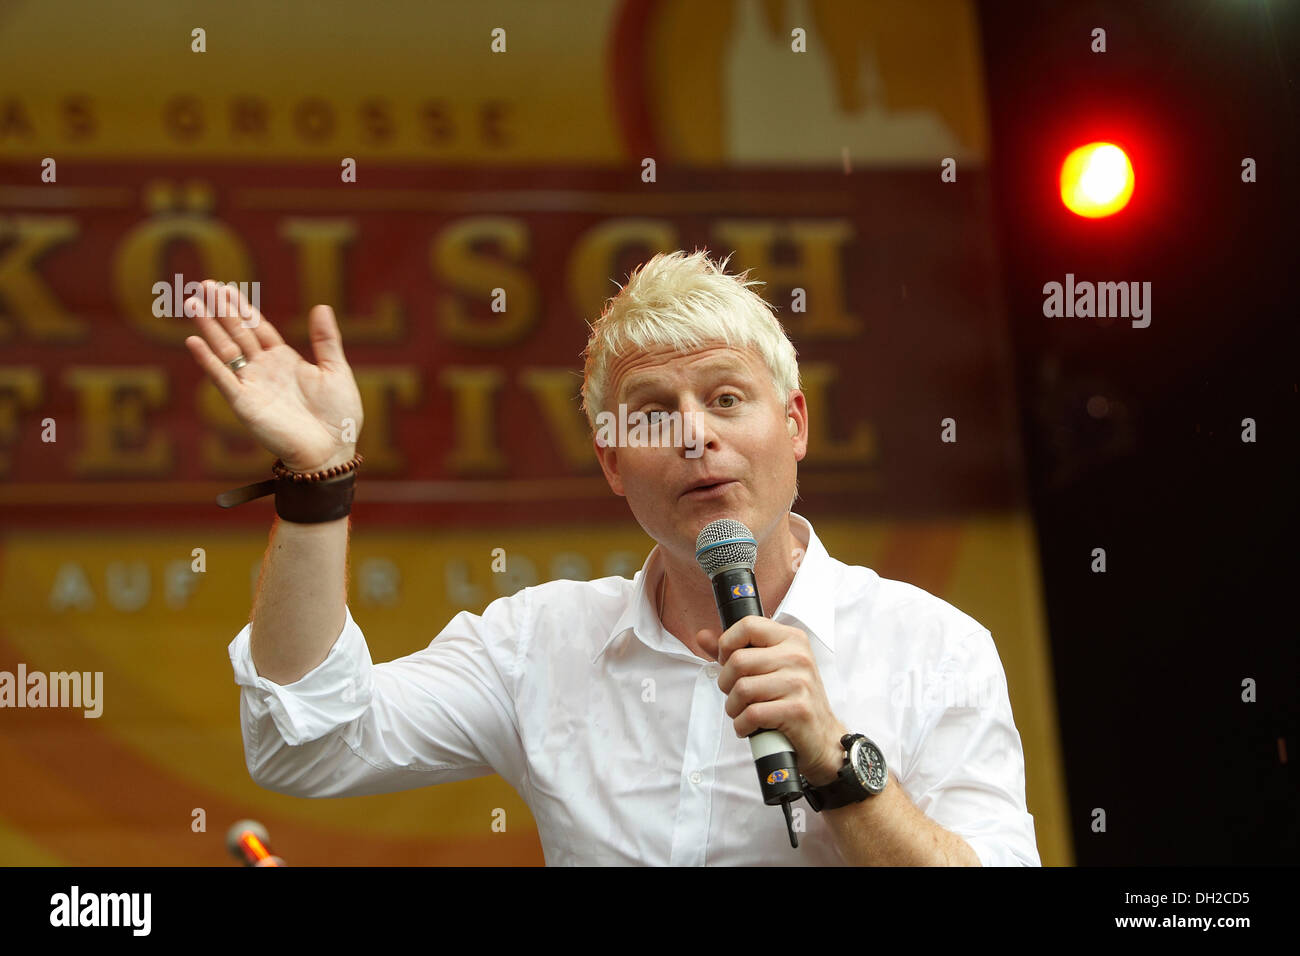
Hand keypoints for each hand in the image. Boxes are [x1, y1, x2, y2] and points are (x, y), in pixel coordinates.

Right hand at [183, 280, 363, 471]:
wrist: (333, 450)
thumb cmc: (339, 415)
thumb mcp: (335, 370)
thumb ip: (326, 340)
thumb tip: (321, 306)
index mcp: (284, 360)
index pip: (256, 327)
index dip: (241, 307)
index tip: (224, 287)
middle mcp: (264, 370)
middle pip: (237, 333)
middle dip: (221, 310)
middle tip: (203, 285)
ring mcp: (252, 385)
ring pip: (225, 350)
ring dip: (209, 327)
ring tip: (192, 302)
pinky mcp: (245, 404)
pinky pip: (223, 379)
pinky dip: (208, 361)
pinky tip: (193, 341)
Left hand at [696, 616, 847, 786]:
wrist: (822, 737)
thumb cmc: (791, 700)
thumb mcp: (767, 668)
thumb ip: (734, 651)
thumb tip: (702, 636)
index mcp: (791, 639)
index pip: (748, 625)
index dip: (727, 644)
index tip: (728, 661)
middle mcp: (798, 656)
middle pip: (738, 661)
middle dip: (726, 683)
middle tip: (735, 696)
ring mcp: (799, 682)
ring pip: (742, 689)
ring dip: (733, 707)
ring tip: (743, 712)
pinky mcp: (797, 710)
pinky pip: (752, 714)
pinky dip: (742, 725)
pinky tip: (749, 727)